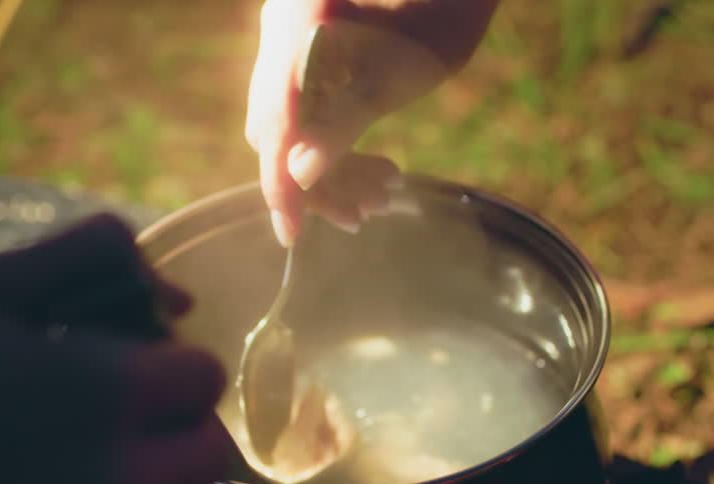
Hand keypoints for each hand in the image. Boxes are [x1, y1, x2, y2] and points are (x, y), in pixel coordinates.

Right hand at [0, 215, 228, 483]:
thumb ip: (86, 263)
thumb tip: (177, 293)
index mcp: (102, 394)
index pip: (203, 378)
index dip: (171, 361)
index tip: (133, 358)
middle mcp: (113, 479)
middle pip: (207, 451)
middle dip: (178, 421)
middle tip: (121, 405)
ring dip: (159, 474)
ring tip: (91, 448)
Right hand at [246, 0, 499, 245]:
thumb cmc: (439, 17)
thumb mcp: (394, 78)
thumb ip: (341, 123)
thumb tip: (297, 176)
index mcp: (294, 27)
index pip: (274, 123)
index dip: (280, 184)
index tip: (292, 233)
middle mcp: (279, 30)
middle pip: (278, 129)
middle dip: (320, 179)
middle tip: (367, 212)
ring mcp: (290, 39)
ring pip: (293, 125)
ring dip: (334, 167)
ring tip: (383, 194)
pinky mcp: (308, 52)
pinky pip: (307, 110)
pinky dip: (338, 143)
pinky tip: (379, 167)